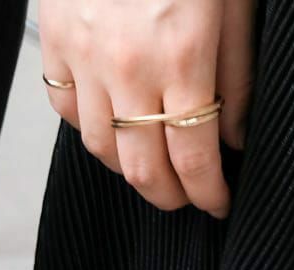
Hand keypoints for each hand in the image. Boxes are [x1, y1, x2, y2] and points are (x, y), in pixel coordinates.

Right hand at [40, 0, 255, 218]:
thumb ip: (237, 70)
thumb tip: (234, 135)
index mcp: (182, 53)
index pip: (192, 158)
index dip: (207, 192)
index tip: (217, 203)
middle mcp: (128, 65)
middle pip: (142, 168)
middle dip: (168, 195)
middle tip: (186, 196)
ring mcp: (85, 57)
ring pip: (101, 148)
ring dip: (129, 166)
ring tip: (151, 160)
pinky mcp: (56, 43)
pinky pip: (67, 108)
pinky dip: (90, 125)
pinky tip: (112, 121)